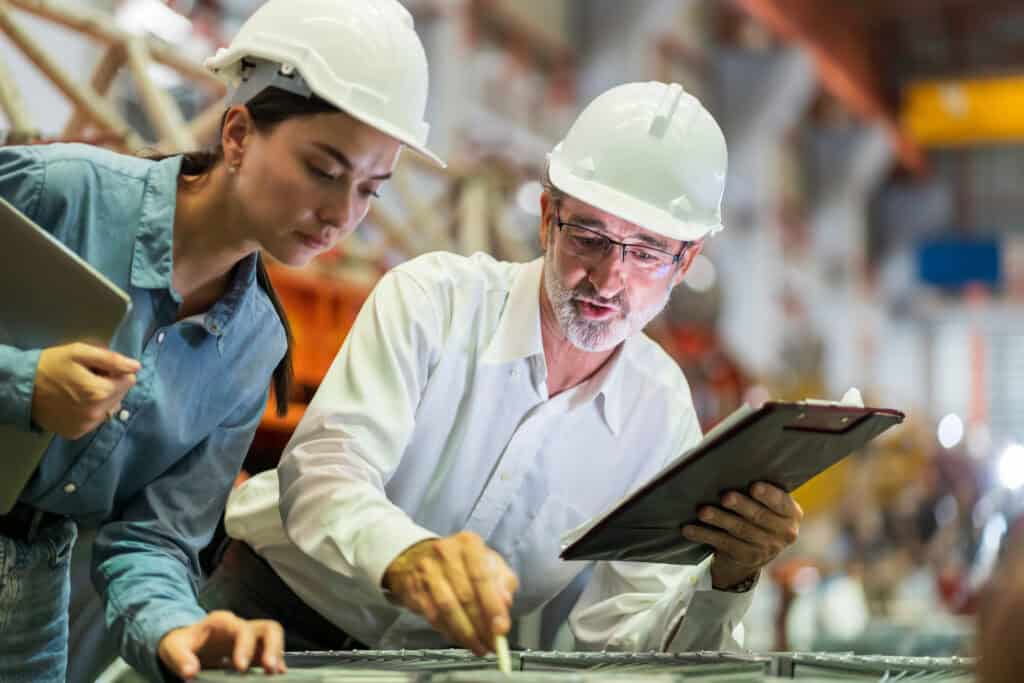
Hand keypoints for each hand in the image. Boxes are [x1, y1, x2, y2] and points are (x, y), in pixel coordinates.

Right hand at [31, 342, 139, 438]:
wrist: (21, 387)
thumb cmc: (51, 365)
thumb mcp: (79, 353)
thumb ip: (111, 360)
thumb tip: (135, 367)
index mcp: (100, 393)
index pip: (129, 380)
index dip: (115, 372)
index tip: (98, 369)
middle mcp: (96, 414)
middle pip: (120, 395)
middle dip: (109, 385)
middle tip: (87, 378)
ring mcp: (86, 426)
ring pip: (109, 408)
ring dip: (102, 399)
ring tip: (80, 390)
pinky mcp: (76, 433)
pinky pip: (95, 419)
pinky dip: (90, 411)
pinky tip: (75, 403)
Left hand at [157, 611, 285, 678]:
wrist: (185, 642)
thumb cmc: (180, 643)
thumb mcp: (173, 648)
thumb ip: (180, 659)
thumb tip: (190, 672)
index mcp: (223, 622)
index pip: (242, 630)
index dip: (245, 647)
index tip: (240, 668)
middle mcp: (241, 627)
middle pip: (268, 628)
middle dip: (273, 647)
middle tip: (271, 668)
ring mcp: (250, 638)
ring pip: (274, 638)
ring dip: (277, 655)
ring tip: (277, 674)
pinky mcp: (254, 650)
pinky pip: (270, 652)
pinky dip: (275, 663)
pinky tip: (275, 676)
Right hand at [383, 531, 518, 654]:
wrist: (422, 555)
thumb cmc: (463, 562)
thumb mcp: (490, 563)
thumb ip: (503, 582)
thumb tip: (505, 604)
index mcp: (469, 543)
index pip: (482, 576)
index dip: (492, 605)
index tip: (501, 628)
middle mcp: (445, 552)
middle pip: (465, 596)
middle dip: (481, 625)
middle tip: (492, 644)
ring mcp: (427, 570)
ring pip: (447, 608)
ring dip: (465, 633)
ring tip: (478, 646)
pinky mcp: (414, 588)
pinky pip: (433, 616)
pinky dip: (449, 632)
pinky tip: (460, 639)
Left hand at [681, 482, 802, 589]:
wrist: (748, 556)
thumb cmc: (753, 514)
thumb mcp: (763, 504)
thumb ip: (755, 486)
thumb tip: (725, 456)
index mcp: (791, 514)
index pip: (782, 502)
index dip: (768, 495)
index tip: (754, 487)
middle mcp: (784, 533)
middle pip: (759, 517)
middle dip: (741, 505)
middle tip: (725, 497)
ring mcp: (766, 548)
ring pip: (739, 530)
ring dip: (719, 519)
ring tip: (703, 511)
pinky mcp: (747, 558)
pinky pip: (723, 544)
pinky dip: (704, 535)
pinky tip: (689, 529)